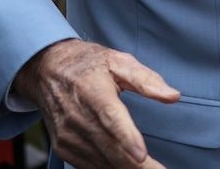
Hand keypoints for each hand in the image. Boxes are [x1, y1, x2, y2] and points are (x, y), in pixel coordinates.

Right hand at [13, 39, 179, 168]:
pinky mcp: (63, 146)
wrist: (47, 70)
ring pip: (101, 161)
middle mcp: (77, 116)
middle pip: (110, 148)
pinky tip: (126, 168)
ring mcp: (68, 135)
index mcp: (93, 91)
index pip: (111, 118)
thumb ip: (146, 80)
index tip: (142, 155)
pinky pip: (89, 165)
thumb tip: (172, 96)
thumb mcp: (118, 61)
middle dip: (137, 165)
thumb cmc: (87, 65)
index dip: (127, 138)